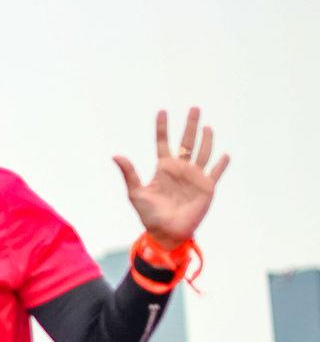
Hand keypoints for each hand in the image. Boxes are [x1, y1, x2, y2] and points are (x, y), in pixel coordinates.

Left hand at [113, 108, 228, 248]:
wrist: (166, 233)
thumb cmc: (149, 215)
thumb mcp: (136, 193)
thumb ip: (129, 173)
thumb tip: (116, 155)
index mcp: (163, 168)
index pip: (163, 142)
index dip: (162, 127)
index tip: (162, 111)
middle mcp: (180, 169)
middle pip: (187, 141)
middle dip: (191, 125)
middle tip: (194, 108)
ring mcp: (194, 177)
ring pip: (202, 153)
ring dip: (206, 140)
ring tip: (207, 126)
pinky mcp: (206, 188)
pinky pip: (215, 173)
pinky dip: (221, 164)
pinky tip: (225, 155)